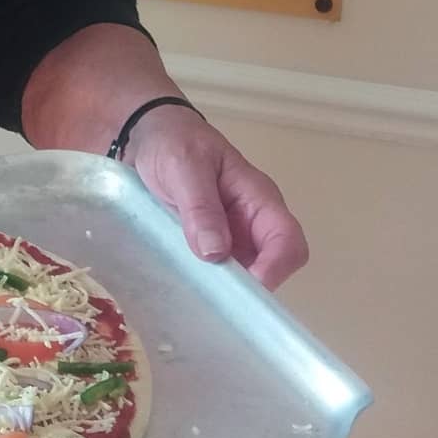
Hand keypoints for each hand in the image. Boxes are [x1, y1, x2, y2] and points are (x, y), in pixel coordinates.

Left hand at [128, 106, 308, 289]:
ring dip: (228, 291)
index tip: (243, 290)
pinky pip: (220, 273)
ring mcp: (233, 238)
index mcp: (258, 198)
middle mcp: (253, 223)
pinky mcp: (211, 247)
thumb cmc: (173, 142)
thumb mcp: (184, 167)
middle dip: (250, 288)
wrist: (149, 136)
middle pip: (274, 266)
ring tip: (197, 299)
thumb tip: (216, 252)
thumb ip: (200, 206)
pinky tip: (187, 291)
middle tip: (216, 301)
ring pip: (246, 276)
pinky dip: (210, 286)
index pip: (288, 241)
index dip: (275, 269)